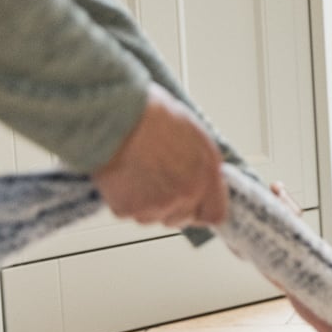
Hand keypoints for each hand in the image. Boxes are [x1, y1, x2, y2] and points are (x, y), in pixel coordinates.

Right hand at [93, 83, 225, 226]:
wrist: (116, 114)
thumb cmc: (151, 113)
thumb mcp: (194, 134)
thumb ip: (202, 165)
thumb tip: (202, 178)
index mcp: (207, 174)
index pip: (215, 214)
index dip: (202, 210)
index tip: (194, 204)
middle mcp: (186, 194)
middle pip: (181, 218)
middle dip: (171, 205)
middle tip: (156, 180)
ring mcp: (156, 205)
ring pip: (152, 217)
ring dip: (145, 202)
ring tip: (137, 172)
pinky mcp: (127, 208)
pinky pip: (127, 212)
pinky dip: (123, 199)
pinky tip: (122, 175)